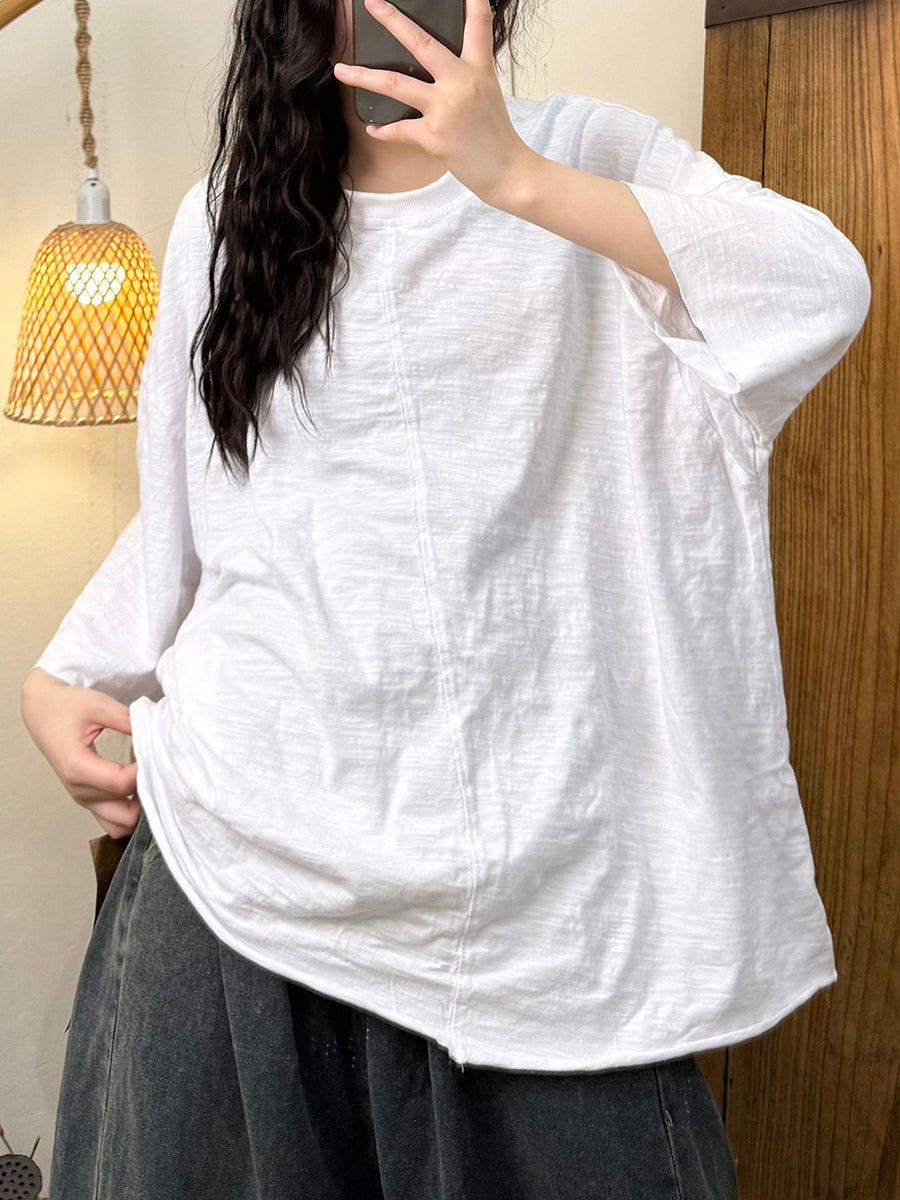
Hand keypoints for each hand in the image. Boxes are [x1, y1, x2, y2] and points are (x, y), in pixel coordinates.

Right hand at [21, 668, 141, 840]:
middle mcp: (79, 790)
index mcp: (77, 767)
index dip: (145, 772)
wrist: (41, 712)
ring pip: (119, 824)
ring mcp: (83, 799)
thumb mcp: (99, 705)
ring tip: (150, 780)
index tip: (158, 755)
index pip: (121, 784)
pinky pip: (112, 821)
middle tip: (157, 771)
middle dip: (145, 795)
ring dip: (138, 809)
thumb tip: (156, 732)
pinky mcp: (87, 800)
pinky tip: (139, 789)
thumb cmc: (66, 707)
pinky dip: (129, 813)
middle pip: (124, 813)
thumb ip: (129, 720)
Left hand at [333, 0, 535, 206]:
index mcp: (478, 69)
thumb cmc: (495, 134)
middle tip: (371, 3)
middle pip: (420, 42)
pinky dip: (383, 130)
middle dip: (392, 19)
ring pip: (394, 83)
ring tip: (341, 70)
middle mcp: (461, 83)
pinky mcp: (433, 136)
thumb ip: (464, 74)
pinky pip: (399, 129)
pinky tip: (373, 127)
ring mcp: (445, 109)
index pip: (478, 24)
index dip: (471, 0)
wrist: (507, 171)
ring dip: (363, 76)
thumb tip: (435, 65)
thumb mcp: (487, 93)